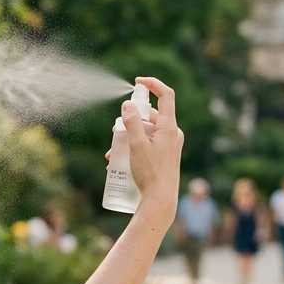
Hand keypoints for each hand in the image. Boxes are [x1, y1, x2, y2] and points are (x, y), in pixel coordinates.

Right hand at [123, 77, 182, 212]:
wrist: (160, 200)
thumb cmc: (150, 173)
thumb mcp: (136, 145)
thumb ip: (132, 123)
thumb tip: (128, 105)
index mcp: (169, 127)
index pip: (166, 95)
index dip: (153, 84)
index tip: (137, 82)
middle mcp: (172, 133)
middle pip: (150, 116)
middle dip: (130, 121)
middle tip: (115, 131)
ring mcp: (170, 145)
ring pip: (147, 132)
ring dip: (128, 137)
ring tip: (111, 153)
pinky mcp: (165, 156)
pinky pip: (149, 144)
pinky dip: (134, 147)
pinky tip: (117, 161)